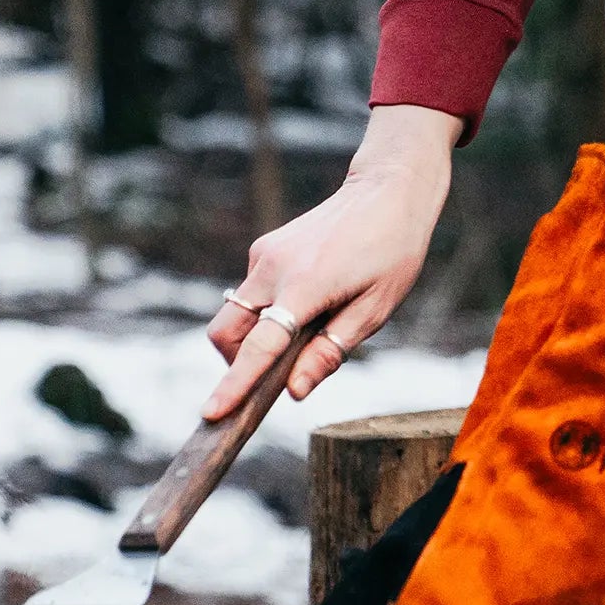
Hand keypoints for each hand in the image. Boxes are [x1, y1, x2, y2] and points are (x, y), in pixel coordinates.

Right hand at [201, 105, 461, 418]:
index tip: (212, 414)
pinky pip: (253, 292)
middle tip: (274, 374)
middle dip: (235, 363)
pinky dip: (267, 310)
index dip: (234, 384)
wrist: (387, 190)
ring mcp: (264, 254)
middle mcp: (273, 268)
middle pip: (226, 332)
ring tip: (310, 329)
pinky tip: (311, 299)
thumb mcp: (376, 308)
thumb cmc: (392, 252)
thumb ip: (331, 350)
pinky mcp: (264, 247)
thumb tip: (293, 390)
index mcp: (306, 286)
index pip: (259, 346)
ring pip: (236, 313)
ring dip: (255, 336)